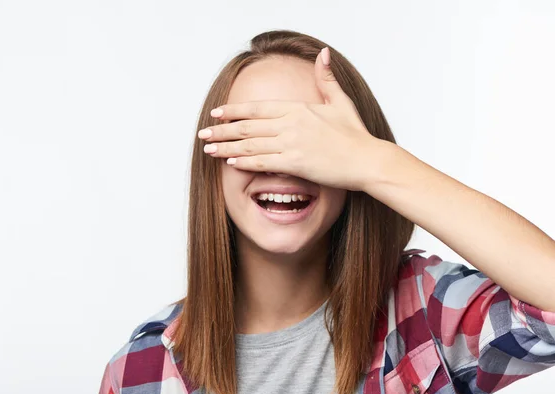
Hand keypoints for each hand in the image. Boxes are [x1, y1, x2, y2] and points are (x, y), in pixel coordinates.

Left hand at [198, 47, 388, 190]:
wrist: (367, 160)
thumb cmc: (355, 134)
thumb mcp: (340, 101)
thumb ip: (326, 78)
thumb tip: (323, 52)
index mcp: (298, 108)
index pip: (257, 108)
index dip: (234, 110)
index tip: (216, 114)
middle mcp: (290, 124)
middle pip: (248, 126)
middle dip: (222, 131)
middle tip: (203, 134)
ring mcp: (292, 144)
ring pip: (250, 145)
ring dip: (227, 148)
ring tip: (209, 149)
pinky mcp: (296, 163)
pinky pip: (264, 162)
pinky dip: (245, 163)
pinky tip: (231, 164)